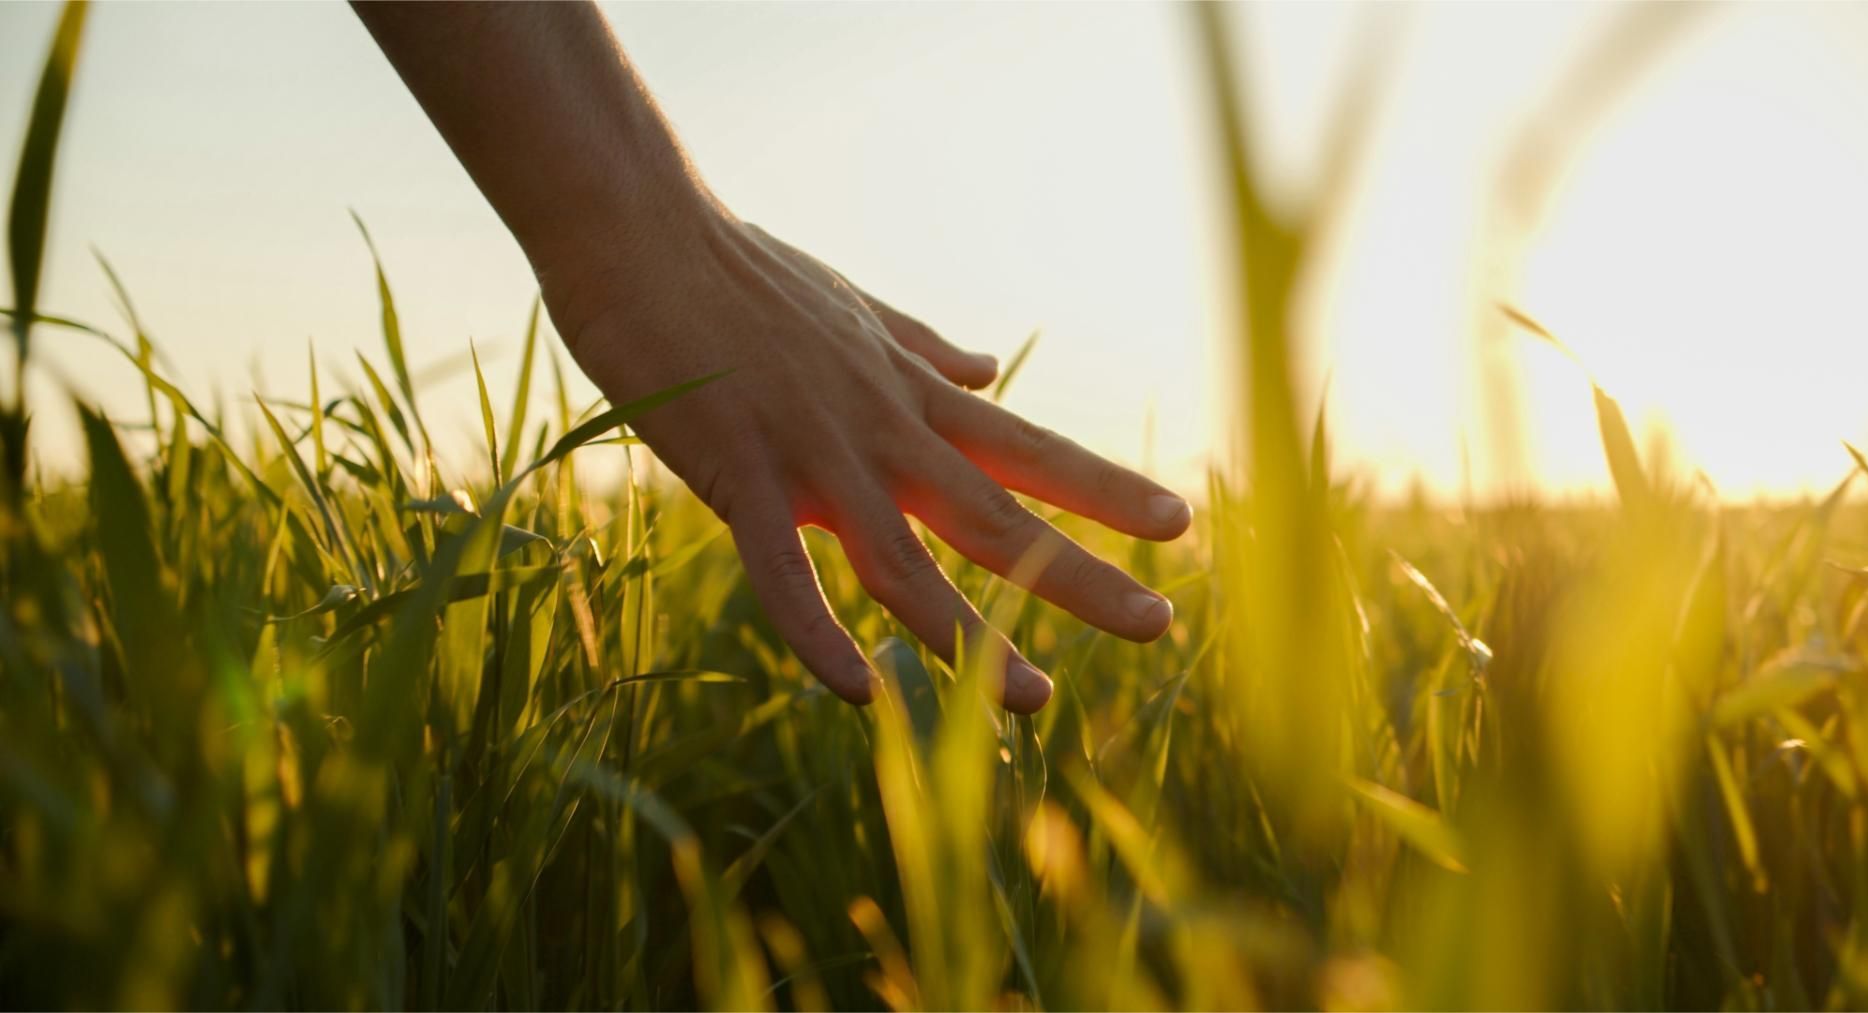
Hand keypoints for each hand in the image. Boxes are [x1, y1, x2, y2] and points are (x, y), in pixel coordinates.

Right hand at [546, 209, 1190, 712]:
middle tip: (1159, 624)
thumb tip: (988, 367)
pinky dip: (820, 636)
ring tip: (1036, 700)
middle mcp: (882, 429)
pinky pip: (782, 575)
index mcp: (909, 394)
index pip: (1028, 449)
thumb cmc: (740, 271)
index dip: (1105, 490)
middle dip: (1080, 575)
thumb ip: (923, 347)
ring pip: (906, 564)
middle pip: (997, 514)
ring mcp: (813, 454)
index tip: (1177, 523)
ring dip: (971, 638)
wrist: (644, 232)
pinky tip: (859, 693)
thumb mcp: (854, 308)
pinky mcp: (738, 473)